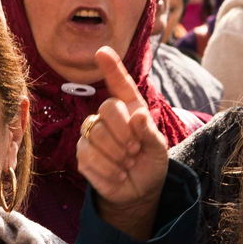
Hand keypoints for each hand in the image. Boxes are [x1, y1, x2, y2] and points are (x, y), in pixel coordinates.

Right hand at [76, 46, 170, 239]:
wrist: (139, 192)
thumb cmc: (150, 164)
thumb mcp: (159, 150)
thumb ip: (150, 133)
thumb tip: (138, 115)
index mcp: (131, 109)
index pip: (120, 85)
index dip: (112, 68)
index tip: (103, 51)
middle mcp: (108, 117)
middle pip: (108, 109)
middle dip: (124, 133)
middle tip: (135, 151)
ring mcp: (92, 134)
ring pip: (97, 134)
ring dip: (118, 156)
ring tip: (128, 165)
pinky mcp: (83, 154)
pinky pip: (89, 156)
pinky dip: (109, 171)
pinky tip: (118, 176)